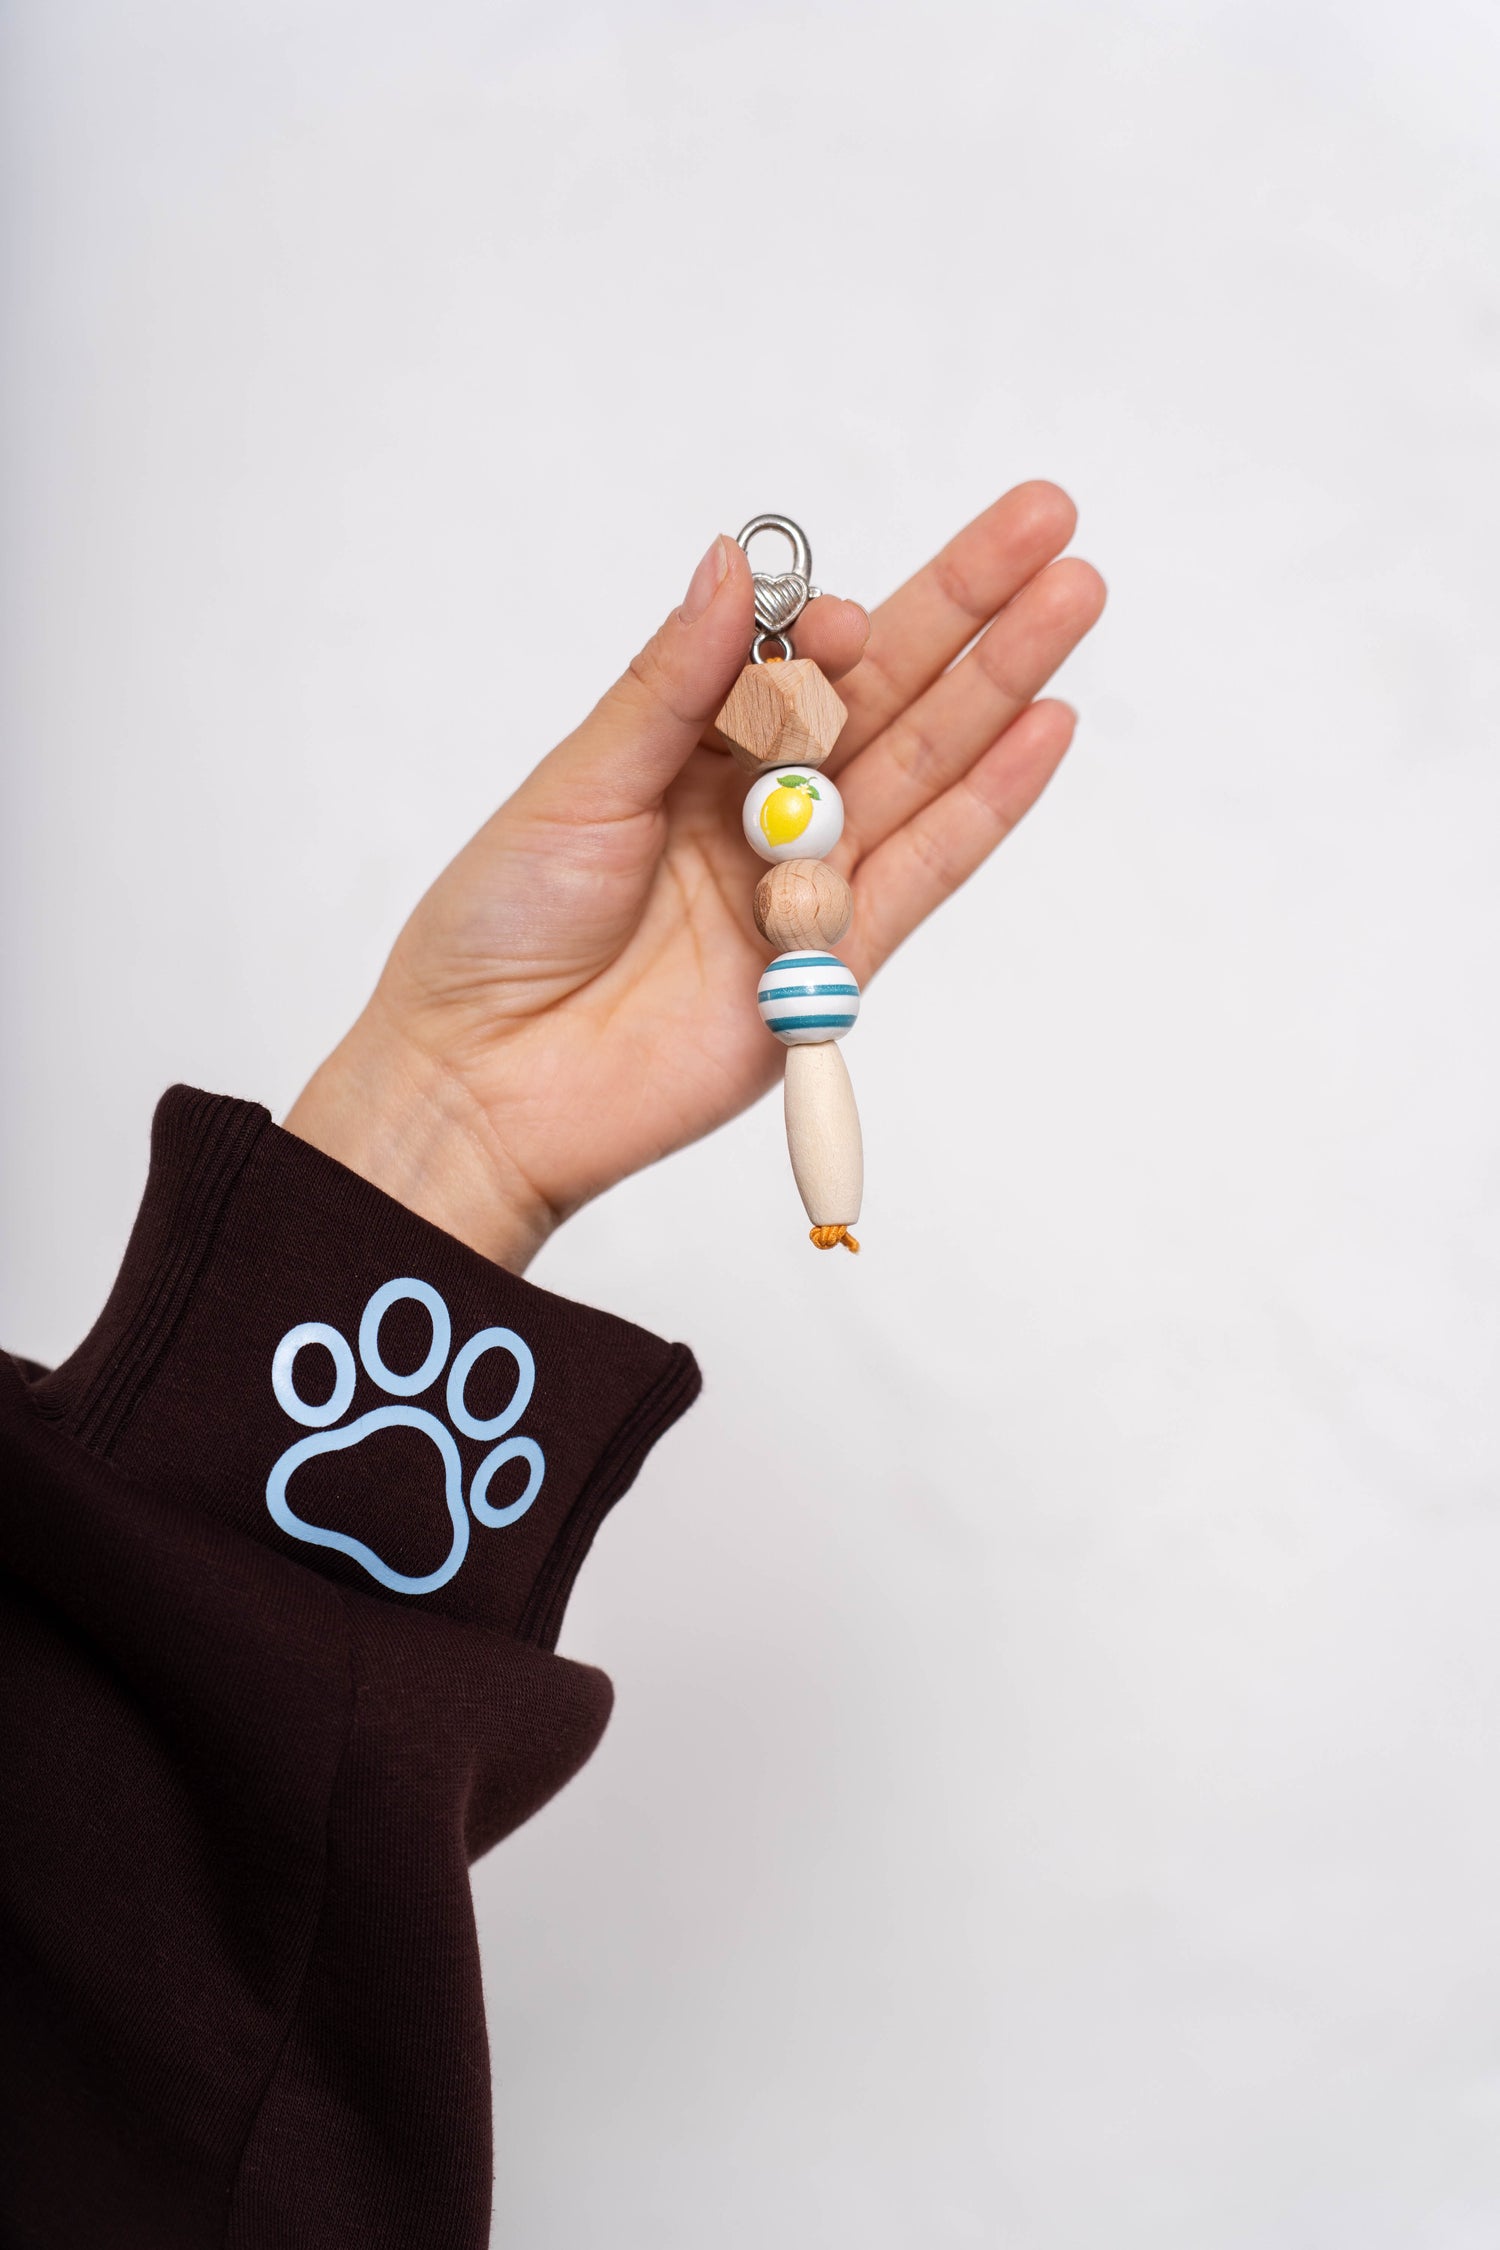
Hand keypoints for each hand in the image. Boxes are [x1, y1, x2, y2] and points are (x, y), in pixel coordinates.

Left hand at [286, 484, 1105, 1268]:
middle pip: (884, 694)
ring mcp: (803, 883)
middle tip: (1052, 520)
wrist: (485, 1082)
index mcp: (691, 749)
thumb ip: (673, 683)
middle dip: (969, 610)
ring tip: (1076, 596)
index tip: (838, 622)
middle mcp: (759, 806)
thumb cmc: (501, 924)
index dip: (834, 630)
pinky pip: (925, 871)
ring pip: (923, 766)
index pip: (796, 662)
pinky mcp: (832, 966)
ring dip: (1001, 686)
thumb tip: (731, 560)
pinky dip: (988, 804)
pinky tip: (1043, 728)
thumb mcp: (581, 781)